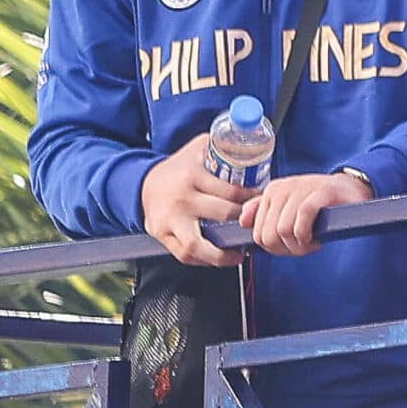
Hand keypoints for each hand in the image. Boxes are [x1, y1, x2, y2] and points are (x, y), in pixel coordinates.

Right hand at [139, 136, 253, 266]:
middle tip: (256, 225)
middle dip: (243, 222)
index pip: (231, 191)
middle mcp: (181, 198)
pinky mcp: (163, 235)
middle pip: (221, 215)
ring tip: (239, 253)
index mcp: (193, 175)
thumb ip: (223, 146)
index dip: (252, 198)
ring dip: (222, 254)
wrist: (144, 184)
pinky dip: (204, 261)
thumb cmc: (178, 169)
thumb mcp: (199, 149)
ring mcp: (170, 219)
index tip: (262, 201)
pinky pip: (185, 255)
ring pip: (197, 244)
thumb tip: (252, 146)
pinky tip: (220, 258)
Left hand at [240, 169, 371, 257]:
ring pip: (284, 229)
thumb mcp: (287, 206)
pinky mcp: (321, 191)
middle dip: (286, 249)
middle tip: (303, 247)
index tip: (291, 247)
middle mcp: (283, 188)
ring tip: (312, 242)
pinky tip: (316, 238)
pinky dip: (308, 234)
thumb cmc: (319, 202)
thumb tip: (243, 221)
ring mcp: (302, 188)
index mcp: (272, 192)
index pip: (258, 233)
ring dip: (299, 245)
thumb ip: (262, 212)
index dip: (275, 249)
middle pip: (269, 235)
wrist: (350, 189)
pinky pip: (303, 218)